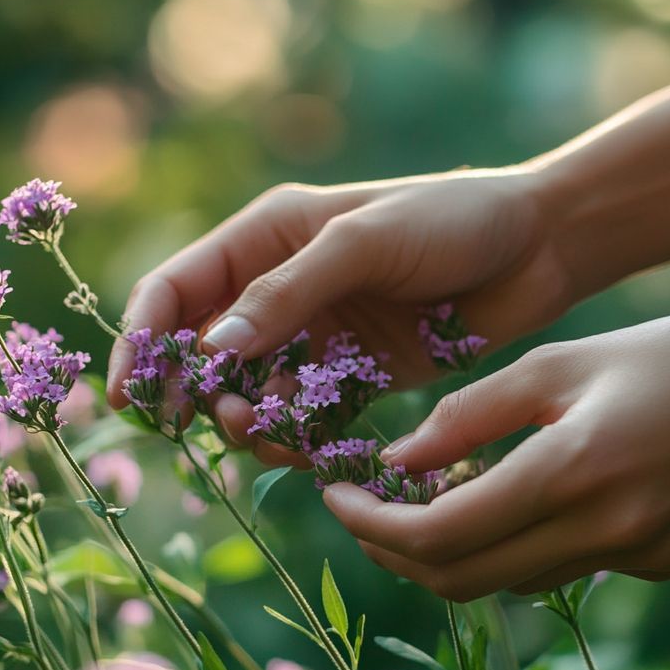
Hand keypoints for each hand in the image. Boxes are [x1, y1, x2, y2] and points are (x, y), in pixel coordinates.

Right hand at [106, 169, 573, 459]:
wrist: (540, 248)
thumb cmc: (451, 220)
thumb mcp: (363, 242)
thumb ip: (285, 294)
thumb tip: (209, 350)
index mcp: (264, 239)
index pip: (175, 291)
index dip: (142, 340)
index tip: (130, 395)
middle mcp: (277, 290)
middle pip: (201, 354)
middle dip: (197, 395)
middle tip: (217, 423)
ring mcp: (314, 337)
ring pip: (248, 395)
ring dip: (248, 424)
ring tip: (276, 435)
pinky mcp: (351, 377)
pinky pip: (302, 419)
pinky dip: (297, 440)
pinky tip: (315, 449)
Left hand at [325, 299, 669, 599]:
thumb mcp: (558, 363)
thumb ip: (468, 415)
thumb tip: (397, 461)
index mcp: (573, 473)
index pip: (439, 535)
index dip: (370, 525)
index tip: (334, 497)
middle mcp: (609, 534)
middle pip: (464, 579)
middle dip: (396, 552)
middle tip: (364, 511)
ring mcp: (644, 560)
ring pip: (514, 579)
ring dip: (458, 550)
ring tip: (433, 497)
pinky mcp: (669, 565)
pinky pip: (570, 568)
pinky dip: (525, 542)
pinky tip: (525, 495)